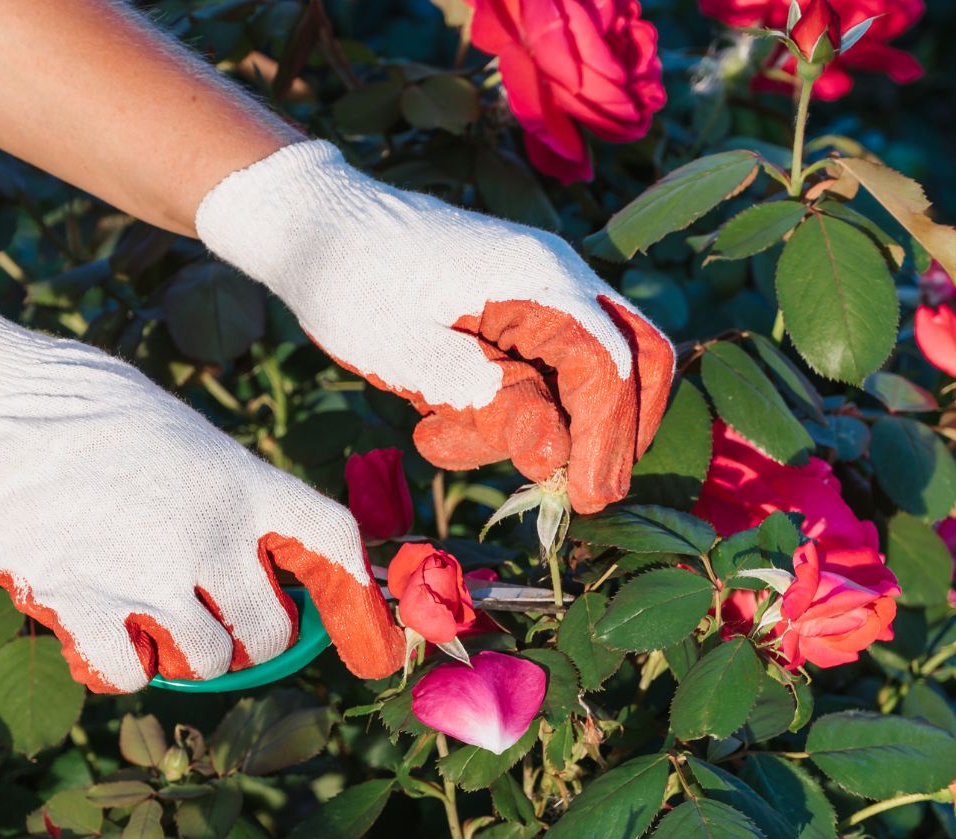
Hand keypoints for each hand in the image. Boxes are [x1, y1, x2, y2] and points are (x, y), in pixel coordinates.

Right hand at [0, 281, 402, 691]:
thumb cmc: (92, 412)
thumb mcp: (187, 439)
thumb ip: (230, 501)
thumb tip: (262, 566)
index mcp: (244, 482)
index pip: (334, 543)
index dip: (360, 600)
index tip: (368, 642)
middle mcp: (209, 535)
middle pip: (271, 633)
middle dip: (251, 638)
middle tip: (220, 618)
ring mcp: (147, 575)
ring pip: (205, 662)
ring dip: (186, 653)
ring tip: (154, 616)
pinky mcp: (83, 602)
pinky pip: (130, 674)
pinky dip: (124, 666)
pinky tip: (105, 632)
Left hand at [196, 141, 675, 514]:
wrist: (316, 220)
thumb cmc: (350, 282)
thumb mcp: (408, 354)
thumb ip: (488, 400)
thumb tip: (554, 454)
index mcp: (538, 279)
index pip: (610, 369)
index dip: (606, 441)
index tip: (582, 500)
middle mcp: (560, 275)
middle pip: (640, 358)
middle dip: (617, 434)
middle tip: (576, 493)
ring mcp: (546, 286)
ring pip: (597, 369)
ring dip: (544, 426)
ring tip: (445, 439)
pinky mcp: (522, 305)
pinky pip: (551, 366)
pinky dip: (514, 409)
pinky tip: (439, 423)